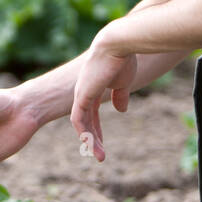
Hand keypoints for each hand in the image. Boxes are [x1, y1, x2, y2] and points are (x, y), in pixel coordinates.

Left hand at [70, 36, 136, 162]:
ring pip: (81, 122)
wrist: (118, 45)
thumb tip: (121, 110)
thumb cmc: (123, 59)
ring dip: (91, 140)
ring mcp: (81, 93)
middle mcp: (84, 90)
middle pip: (85, 119)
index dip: (96, 127)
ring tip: (100, 156)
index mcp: (93, 86)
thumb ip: (120, 95)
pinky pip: (78, 119)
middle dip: (93, 137)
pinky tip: (91, 144)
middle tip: (100, 154)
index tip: (101, 141)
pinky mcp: (81, 95)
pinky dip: (84, 133)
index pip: (91, 111)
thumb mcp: (123, 82)